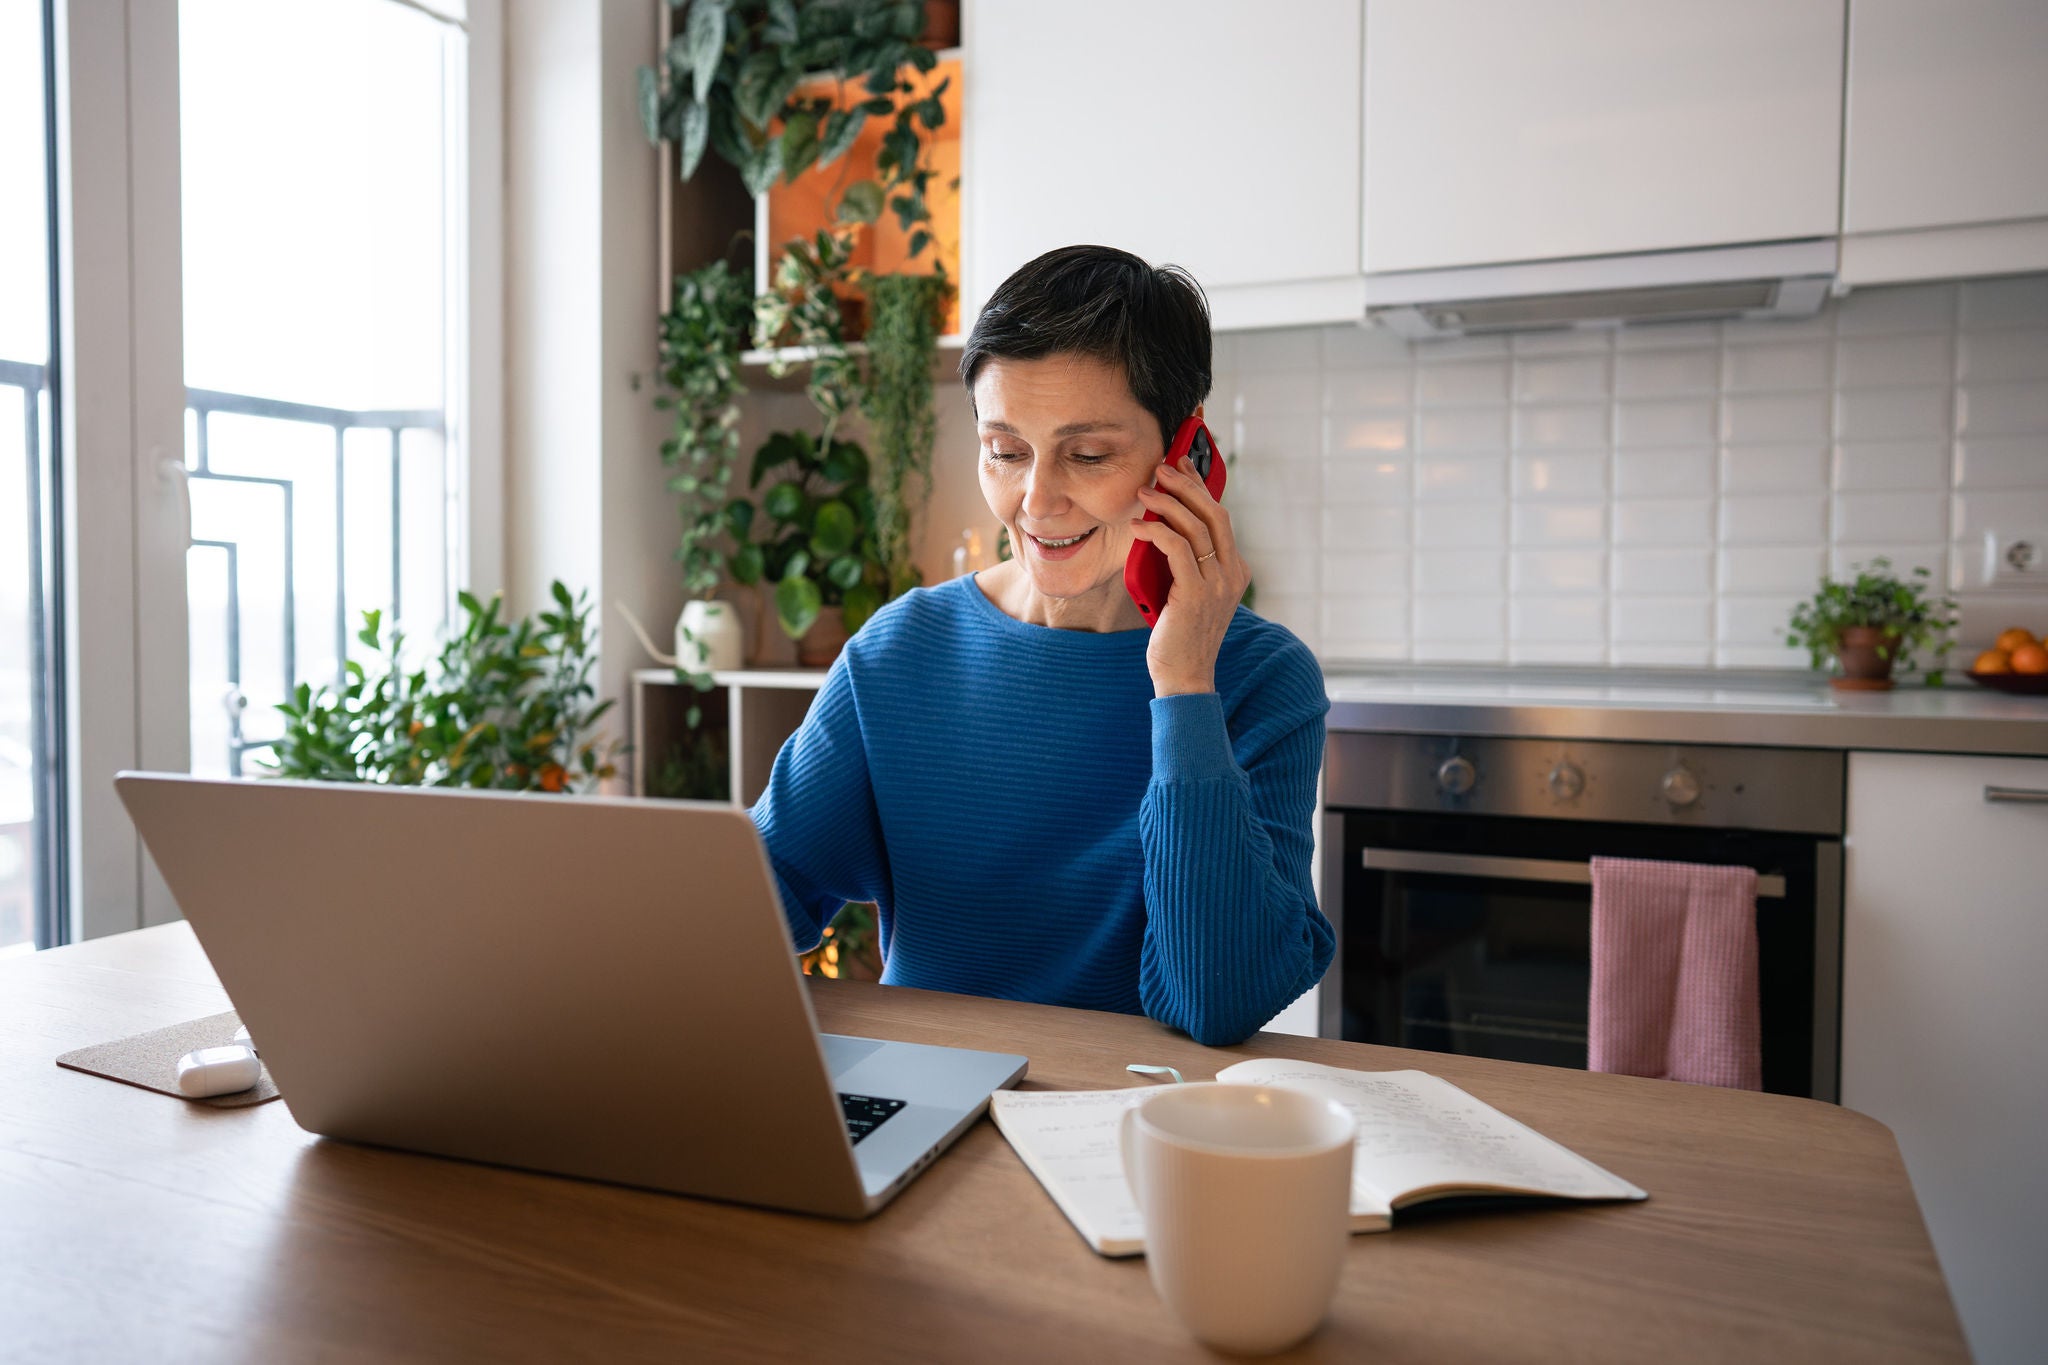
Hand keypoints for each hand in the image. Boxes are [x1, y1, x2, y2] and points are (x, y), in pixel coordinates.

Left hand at [1130, 455, 1249, 696]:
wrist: (1185, 676)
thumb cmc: (1179, 635)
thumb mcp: (1187, 591)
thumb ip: (1185, 563)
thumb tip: (1161, 527)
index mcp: (1235, 570)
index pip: (1220, 518)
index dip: (1201, 487)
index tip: (1181, 466)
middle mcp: (1232, 573)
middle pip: (1214, 513)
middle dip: (1187, 484)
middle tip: (1161, 468)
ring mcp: (1217, 584)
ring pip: (1196, 527)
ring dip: (1167, 503)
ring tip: (1143, 493)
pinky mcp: (1195, 594)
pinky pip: (1176, 549)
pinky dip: (1156, 532)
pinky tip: (1138, 527)